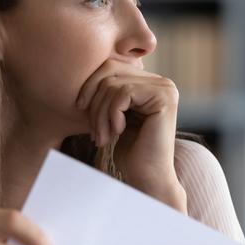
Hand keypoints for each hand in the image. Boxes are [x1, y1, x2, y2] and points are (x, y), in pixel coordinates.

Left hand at [76, 59, 186, 211]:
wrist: (148, 178)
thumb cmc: (130, 152)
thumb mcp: (115, 116)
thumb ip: (109, 92)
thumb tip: (87, 70)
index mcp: (150, 82)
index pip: (111, 66)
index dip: (90, 85)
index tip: (80, 109)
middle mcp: (162, 81)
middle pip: (110, 70)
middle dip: (94, 100)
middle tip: (93, 129)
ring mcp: (165, 88)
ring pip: (114, 84)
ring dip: (100, 113)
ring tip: (101, 137)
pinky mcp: (164, 98)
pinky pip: (123, 94)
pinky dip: (112, 115)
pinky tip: (117, 133)